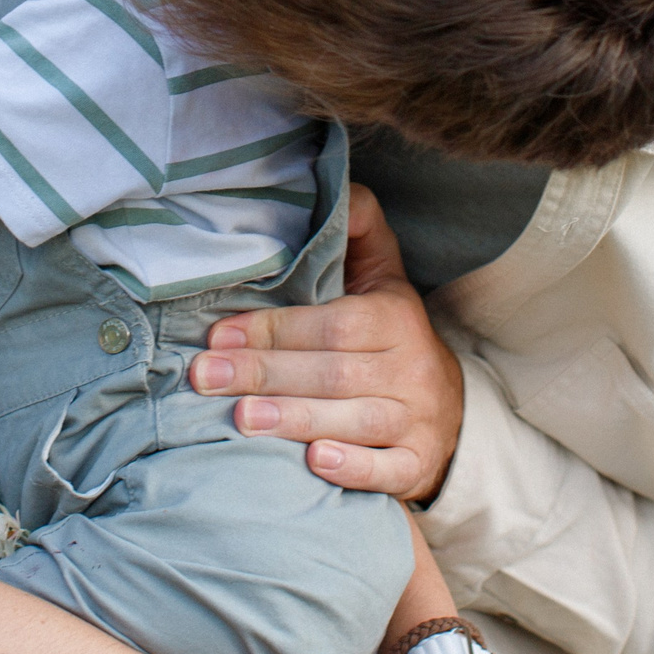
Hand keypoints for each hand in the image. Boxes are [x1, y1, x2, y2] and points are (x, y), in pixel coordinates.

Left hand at [190, 185, 464, 501]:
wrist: (447, 411)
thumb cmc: (388, 335)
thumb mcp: (381, 277)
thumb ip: (358, 231)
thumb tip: (336, 183)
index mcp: (393, 316)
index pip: (330, 322)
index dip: (273, 329)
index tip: (217, 335)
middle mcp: (409, 367)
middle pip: (333, 371)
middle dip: (265, 374)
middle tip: (205, 377)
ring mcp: (417, 420)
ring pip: (356, 420)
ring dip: (296, 419)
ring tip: (241, 419)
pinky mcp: (418, 466)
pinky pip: (388, 471)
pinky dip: (352, 468)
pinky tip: (314, 463)